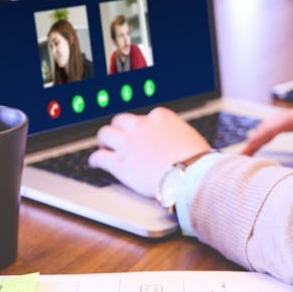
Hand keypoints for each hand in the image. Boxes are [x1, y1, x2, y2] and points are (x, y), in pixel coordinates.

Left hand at [88, 107, 210, 197]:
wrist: (191, 175)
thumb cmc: (197, 160)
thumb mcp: (190, 137)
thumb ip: (178, 136)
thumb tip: (180, 143)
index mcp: (161, 117)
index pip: (145, 117)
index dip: (141, 127)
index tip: (141, 133)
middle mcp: (141, 126)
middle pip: (121, 120)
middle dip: (119, 129)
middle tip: (118, 137)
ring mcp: (128, 143)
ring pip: (105, 134)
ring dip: (104, 140)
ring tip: (103, 146)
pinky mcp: (119, 163)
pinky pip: (99, 157)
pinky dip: (95, 160)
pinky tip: (95, 163)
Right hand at [242, 103, 292, 174]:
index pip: (284, 122)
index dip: (262, 135)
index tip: (246, 151)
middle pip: (278, 121)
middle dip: (257, 136)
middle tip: (239, 157)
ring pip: (283, 125)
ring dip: (265, 137)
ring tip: (246, 156)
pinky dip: (277, 140)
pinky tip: (265, 152)